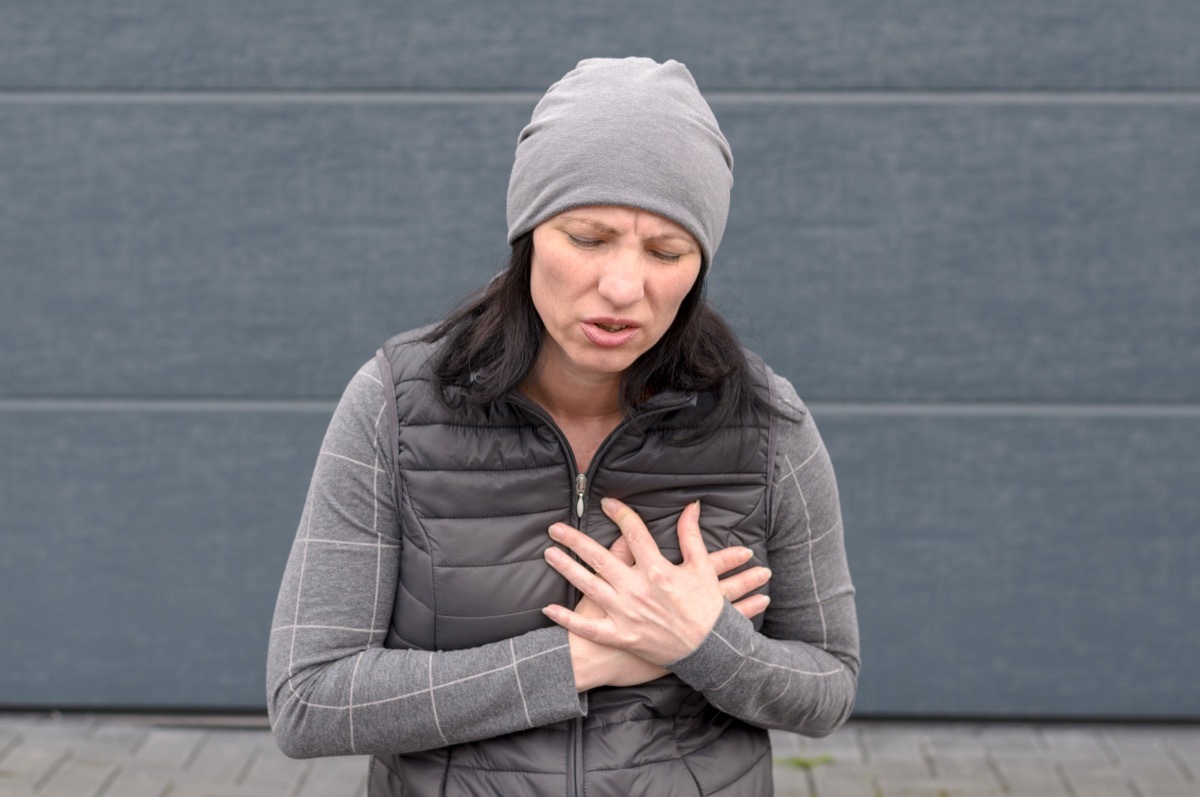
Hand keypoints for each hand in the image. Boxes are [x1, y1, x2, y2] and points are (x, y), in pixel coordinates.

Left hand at [545, 498, 769, 667]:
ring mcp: (627, 615)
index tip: (606, 503)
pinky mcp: (622, 637)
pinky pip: (590, 628)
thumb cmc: (708, 609)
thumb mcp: (703, 568)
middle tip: (556, 528)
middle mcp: (637, 590)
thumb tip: (691, 506)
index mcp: (657, 570)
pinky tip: (549, 608)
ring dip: (567, 569)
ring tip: (549, 553)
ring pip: (589, 587)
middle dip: (575, 541)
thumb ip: (692, 535)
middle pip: (600, 558)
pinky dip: (568, 620)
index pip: (633, 534)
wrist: (712, 651)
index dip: (619, 514)